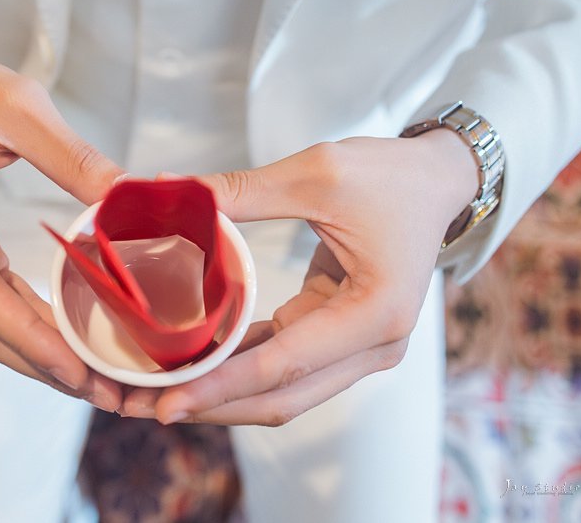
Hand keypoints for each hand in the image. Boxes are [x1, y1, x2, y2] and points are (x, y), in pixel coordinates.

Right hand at [0, 25, 124, 410]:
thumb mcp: (18, 105)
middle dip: (40, 364)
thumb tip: (131, 200)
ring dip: (30, 355)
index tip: (80, 371)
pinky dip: (15, 329)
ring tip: (92, 380)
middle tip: (104, 392)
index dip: (30, 338)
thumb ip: (73, 156)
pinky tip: (59, 342)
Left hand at [121, 131, 476, 424]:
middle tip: (144, 407)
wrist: (436, 182)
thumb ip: (244, 191)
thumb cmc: (388, 175)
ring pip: (280, 389)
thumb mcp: (316, 173)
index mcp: (376, 314)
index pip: (284, 364)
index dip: (221, 386)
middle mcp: (374, 346)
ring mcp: (359, 349)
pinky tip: (190, 363)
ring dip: (220, 393)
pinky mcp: (341, 338)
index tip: (166, 403)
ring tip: (154, 393)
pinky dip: (238, 368)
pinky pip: (282, 363)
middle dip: (211, 405)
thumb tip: (171, 193)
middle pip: (281, 396)